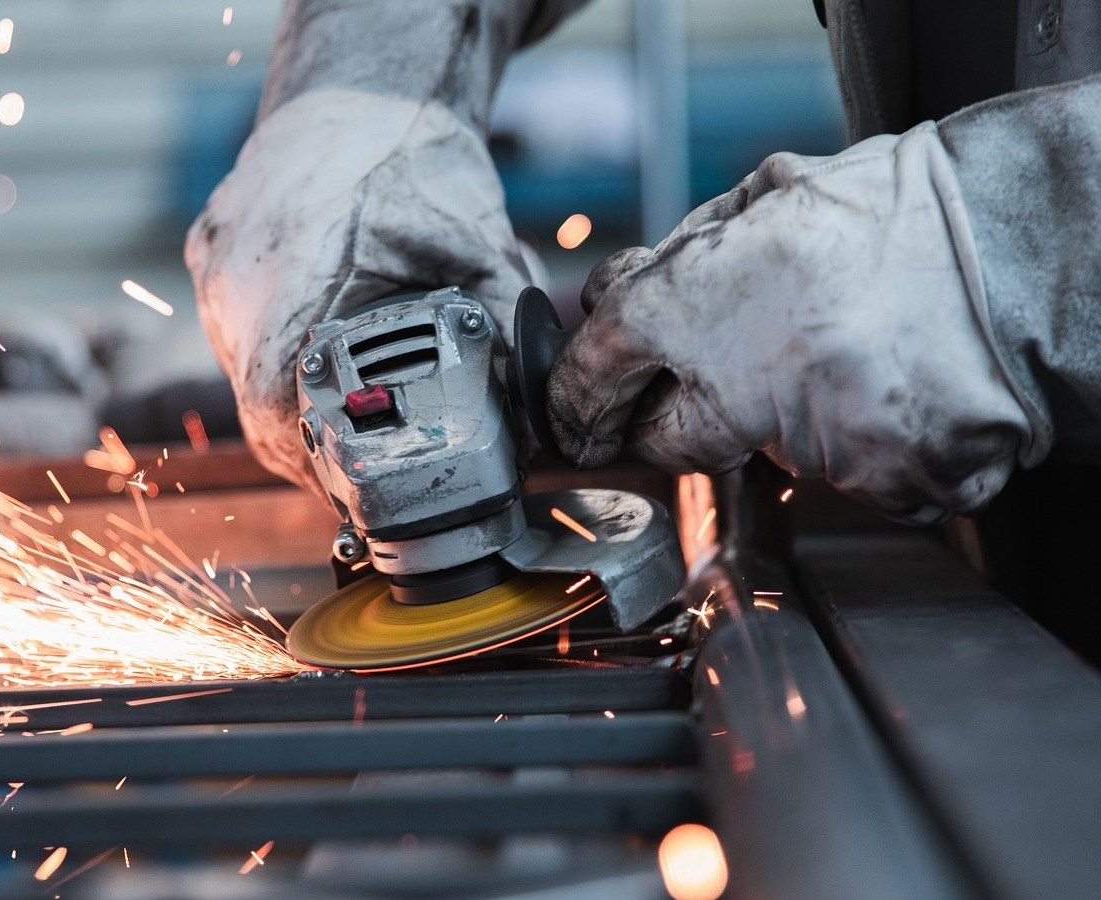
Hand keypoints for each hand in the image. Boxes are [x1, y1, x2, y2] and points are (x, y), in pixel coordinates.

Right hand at [186, 88, 536, 487]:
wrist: (361, 87)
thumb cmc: (412, 157)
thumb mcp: (475, 246)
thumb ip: (504, 333)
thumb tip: (540, 417)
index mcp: (293, 280)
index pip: (276, 410)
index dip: (311, 461)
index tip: (347, 484)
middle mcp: (236, 278)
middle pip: (254, 403)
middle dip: (307, 444)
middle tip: (356, 468)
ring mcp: (215, 265)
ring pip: (240, 370)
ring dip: (287, 403)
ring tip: (337, 418)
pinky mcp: (208, 252)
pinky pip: (232, 329)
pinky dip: (271, 355)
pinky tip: (312, 358)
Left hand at [547, 123, 1042, 522]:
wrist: (1026, 243)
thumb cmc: (894, 212)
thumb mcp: (760, 201)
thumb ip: (677, 263)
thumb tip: (615, 303)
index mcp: (694, 304)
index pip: (592, 373)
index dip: (577, 399)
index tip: (578, 418)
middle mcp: (742, 384)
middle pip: (669, 442)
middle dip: (682, 416)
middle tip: (734, 373)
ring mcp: (815, 444)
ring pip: (768, 455)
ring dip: (792, 418)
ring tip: (852, 352)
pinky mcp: (883, 485)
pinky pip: (850, 480)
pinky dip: (865, 445)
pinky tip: (894, 388)